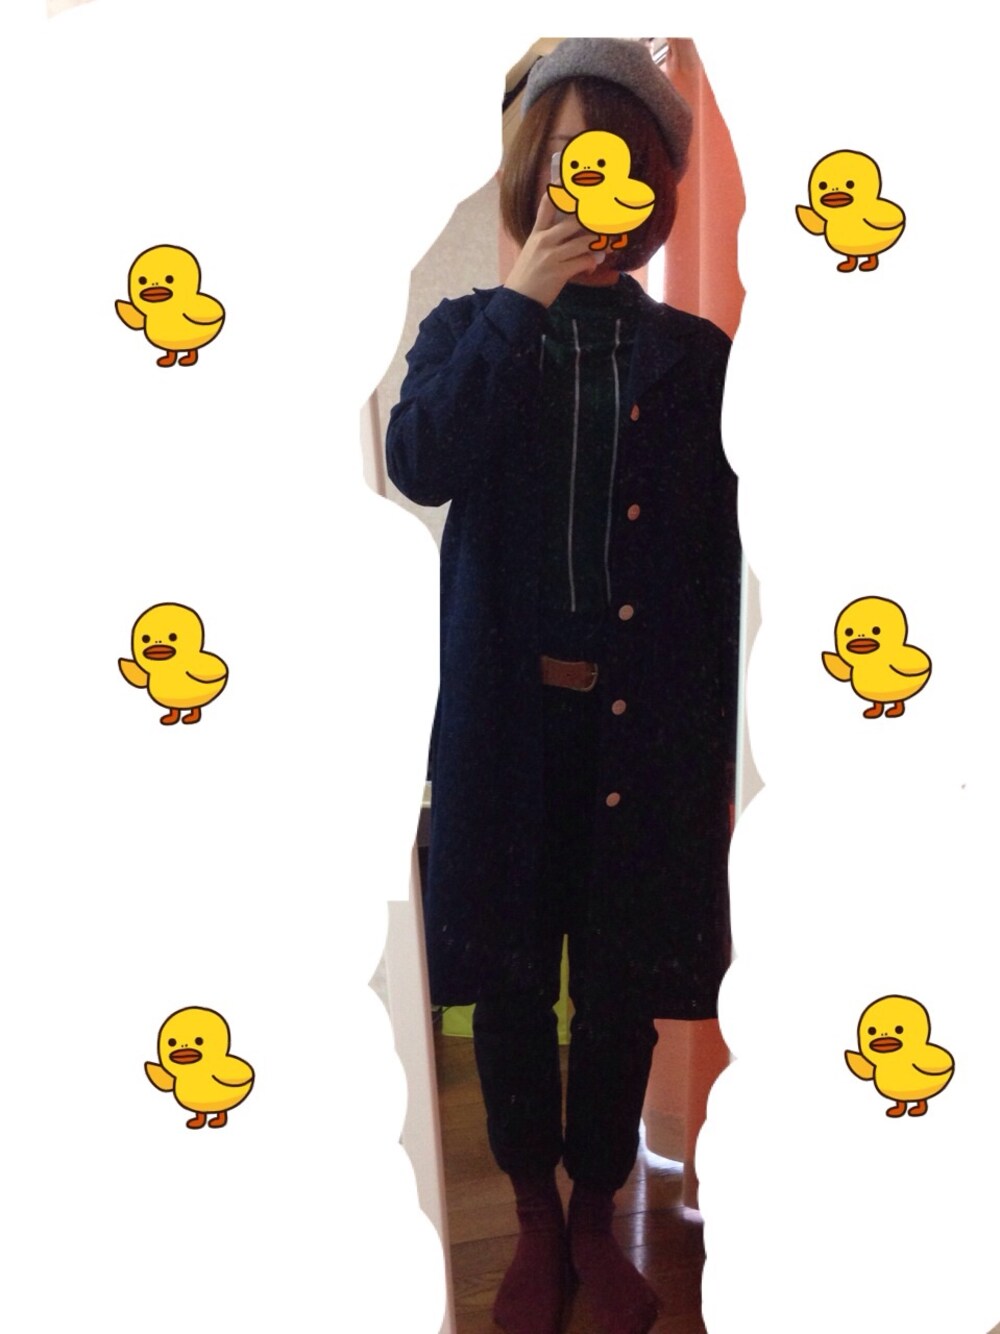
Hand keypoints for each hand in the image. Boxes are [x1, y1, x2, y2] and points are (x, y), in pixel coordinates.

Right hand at [504, 194, 603, 308]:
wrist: (519, 300)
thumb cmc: (528, 275)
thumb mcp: (533, 250)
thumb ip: (550, 238)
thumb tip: (576, 233)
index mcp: (537, 233)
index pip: (547, 204)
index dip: (560, 190)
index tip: (572, 180)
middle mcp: (544, 241)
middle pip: (573, 221)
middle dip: (593, 219)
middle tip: (609, 217)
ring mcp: (551, 256)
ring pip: (583, 242)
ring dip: (600, 243)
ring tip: (610, 243)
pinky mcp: (559, 272)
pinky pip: (583, 261)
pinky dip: (592, 263)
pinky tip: (593, 265)